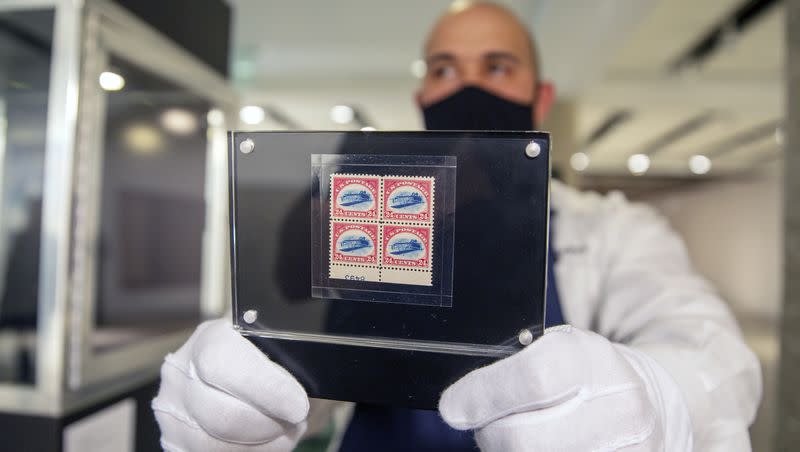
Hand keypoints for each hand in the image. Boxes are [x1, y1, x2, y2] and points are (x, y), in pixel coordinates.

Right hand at [152, 319, 308, 451]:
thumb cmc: (273, 361)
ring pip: (214, 444)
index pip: (222, 362)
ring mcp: (173, 407)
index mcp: (211, 337)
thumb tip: (301, 382)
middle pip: (221, 413)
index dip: (266, 388)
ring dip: (261, 443)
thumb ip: (290, 357)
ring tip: (283, 430)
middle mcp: (181, 370)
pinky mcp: (174, 438)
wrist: (252, 379)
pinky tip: (264, 441)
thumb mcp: (285, 346)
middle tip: (295, 420)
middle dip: (269, 424)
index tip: (298, 405)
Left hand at [439, 325, 692, 450]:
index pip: (532, 379)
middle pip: (524, 439)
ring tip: (521, 435)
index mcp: (594, 360)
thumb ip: (514, 366)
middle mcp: (620, 407)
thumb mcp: (557, 349)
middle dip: (490, 435)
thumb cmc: (587, 376)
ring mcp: (628, 450)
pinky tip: (542, 449)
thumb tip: (461, 402)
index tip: (453, 407)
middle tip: (487, 426)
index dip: (482, 396)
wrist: (651, 407)